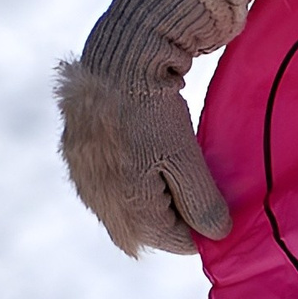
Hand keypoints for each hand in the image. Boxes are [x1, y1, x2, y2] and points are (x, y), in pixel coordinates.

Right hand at [57, 0, 233, 256]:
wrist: (116, 57)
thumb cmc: (152, 108)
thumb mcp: (185, 157)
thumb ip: (201, 201)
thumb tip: (217, 234)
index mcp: (125, 207)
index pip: (173, 241)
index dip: (201, 229)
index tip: (220, 207)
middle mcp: (98, 201)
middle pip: (146, 230)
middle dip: (176, 218)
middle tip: (200, 188)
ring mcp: (84, 179)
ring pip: (126, 209)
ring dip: (153, 200)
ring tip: (175, 169)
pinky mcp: (77, 156)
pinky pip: (109, 186)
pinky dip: (131, 180)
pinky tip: (145, 156)